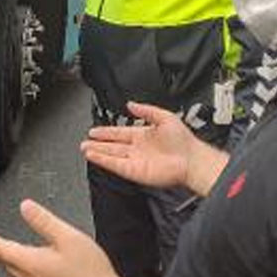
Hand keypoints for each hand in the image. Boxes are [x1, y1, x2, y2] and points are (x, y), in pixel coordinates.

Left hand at [0, 200, 118, 276]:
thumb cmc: (90, 275)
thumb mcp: (67, 237)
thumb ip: (44, 221)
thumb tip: (26, 207)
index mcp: (29, 263)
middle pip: (4, 263)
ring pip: (15, 275)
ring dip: (8, 262)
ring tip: (7, 254)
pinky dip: (22, 273)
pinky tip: (32, 272)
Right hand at [81, 102, 196, 188]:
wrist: (191, 159)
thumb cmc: (183, 141)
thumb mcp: (164, 116)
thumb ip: (146, 110)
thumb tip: (131, 104)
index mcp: (143, 135)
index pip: (120, 133)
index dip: (106, 131)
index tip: (94, 130)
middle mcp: (138, 148)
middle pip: (112, 145)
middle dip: (98, 143)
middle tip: (85, 141)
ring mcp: (135, 160)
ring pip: (111, 156)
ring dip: (97, 152)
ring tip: (84, 148)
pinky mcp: (134, 171)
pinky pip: (115, 165)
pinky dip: (103, 161)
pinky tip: (94, 156)